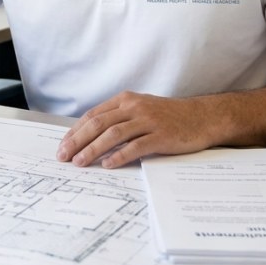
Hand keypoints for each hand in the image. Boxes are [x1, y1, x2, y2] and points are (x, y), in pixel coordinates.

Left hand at [56, 91, 217, 167]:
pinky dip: (120, 156)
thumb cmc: (168, 116)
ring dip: (93, 149)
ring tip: (80, 162)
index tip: (63, 145)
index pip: (93, 115)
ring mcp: (148, 121)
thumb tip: (90, 137)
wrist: (202, 117)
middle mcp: (134, 107)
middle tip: (64, 156)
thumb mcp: (140, 110)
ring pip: (113, 134)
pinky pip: (136, 146)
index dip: (75, 131)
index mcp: (125, 100)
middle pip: (98, 123)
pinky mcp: (161, 136)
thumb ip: (118, 118)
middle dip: (77, 141)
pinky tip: (108, 165)